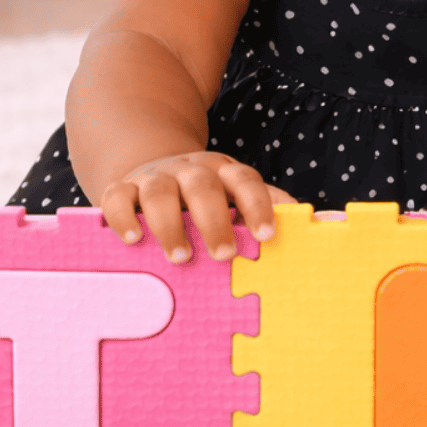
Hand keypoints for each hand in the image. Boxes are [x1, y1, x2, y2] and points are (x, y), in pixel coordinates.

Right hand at [98, 152, 294, 261]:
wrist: (154, 170)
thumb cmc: (205, 196)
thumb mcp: (235, 195)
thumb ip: (265, 205)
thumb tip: (309, 223)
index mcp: (223, 171)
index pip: (244, 181)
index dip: (257, 205)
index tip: (267, 235)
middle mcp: (189, 170)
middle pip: (202, 186)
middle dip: (213, 220)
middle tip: (224, 255)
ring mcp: (154, 177)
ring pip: (159, 191)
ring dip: (169, 224)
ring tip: (181, 257)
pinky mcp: (123, 187)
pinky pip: (117, 197)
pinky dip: (123, 216)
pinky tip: (133, 239)